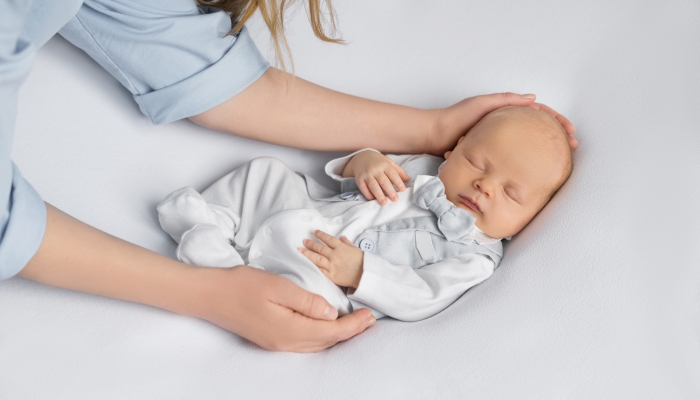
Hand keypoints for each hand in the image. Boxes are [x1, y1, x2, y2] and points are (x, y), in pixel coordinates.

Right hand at [21, 204, 374, 353]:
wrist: (208, 295)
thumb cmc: (241, 285)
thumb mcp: (277, 286)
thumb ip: (306, 301)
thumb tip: (331, 313)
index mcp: (290, 330)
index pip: (332, 332)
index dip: (354, 325)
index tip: (371, 315)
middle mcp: (285, 342)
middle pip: (326, 342)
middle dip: (351, 332)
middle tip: (369, 320)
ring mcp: (276, 343)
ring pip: (316, 343)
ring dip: (337, 335)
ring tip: (354, 323)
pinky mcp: (270, 338)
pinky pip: (304, 341)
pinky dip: (321, 335)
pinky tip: (325, 324)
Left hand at [299, 230, 363, 287]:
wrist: (366, 275)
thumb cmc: (363, 262)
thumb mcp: (356, 249)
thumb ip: (347, 243)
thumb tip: (342, 237)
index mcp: (341, 247)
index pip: (328, 239)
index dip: (320, 234)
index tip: (314, 232)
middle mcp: (335, 255)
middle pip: (319, 248)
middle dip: (311, 244)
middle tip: (304, 241)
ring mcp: (332, 266)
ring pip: (317, 258)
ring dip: (308, 253)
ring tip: (301, 250)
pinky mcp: (331, 275)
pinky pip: (320, 270)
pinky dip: (313, 266)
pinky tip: (307, 263)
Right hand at [341, 150, 409, 205]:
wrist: (361, 157)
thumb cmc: (378, 162)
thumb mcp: (389, 162)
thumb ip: (399, 171)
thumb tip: (408, 180)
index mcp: (384, 165)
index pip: (393, 174)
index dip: (398, 182)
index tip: (403, 190)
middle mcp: (375, 169)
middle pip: (383, 181)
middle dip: (390, 191)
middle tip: (395, 199)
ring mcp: (366, 174)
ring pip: (373, 186)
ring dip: (379, 195)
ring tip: (385, 203)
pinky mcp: (359, 179)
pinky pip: (364, 189)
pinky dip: (368, 195)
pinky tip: (374, 200)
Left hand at [429, 93, 577, 154]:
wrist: (435, 135)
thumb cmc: (456, 117)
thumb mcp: (482, 104)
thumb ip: (505, 100)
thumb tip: (533, 99)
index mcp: (506, 111)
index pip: (538, 113)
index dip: (556, 120)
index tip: (569, 130)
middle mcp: (506, 124)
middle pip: (538, 128)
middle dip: (557, 136)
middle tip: (572, 146)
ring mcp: (501, 139)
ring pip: (529, 142)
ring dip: (546, 148)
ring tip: (561, 158)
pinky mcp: (492, 152)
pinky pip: (515, 155)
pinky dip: (529, 159)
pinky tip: (536, 168)